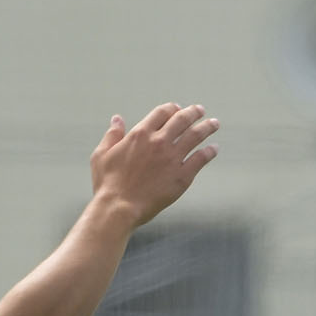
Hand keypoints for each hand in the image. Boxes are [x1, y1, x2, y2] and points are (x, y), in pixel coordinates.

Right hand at [88, 103, 219, 228]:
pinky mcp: (182, 176)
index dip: (172, 108)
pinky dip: (209, 152)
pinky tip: (214, 149)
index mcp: (140, 133)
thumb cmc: (107, 183)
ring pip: (195, 136)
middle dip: (193, 112)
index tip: (178, 108)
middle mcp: (159, 142)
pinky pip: (200, 159)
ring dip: (207, 127)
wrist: (119, 207)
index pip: (162, 112)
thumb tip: (117, 119)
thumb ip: (112, 135)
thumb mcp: (102, 154)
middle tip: (200, 110)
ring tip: (214, 124)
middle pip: (182, 119)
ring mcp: (172, 158)